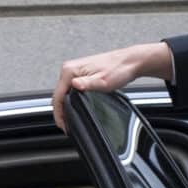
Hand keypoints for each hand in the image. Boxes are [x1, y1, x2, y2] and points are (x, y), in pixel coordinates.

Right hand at [51, 42, 172, 129]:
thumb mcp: (102, 81)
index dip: (58, 113)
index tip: (63, 125)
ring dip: (65, 106)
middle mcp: (70, 69)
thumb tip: (74, 85)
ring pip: (64, 93)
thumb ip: (87, 84)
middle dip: (60, 111)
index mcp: (70, 70)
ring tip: (70, 120)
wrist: (130, 62)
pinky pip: (70, 89)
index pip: (57, 95)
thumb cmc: (118, 69)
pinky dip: (71, 100)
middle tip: (67, 126)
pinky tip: (75, 107)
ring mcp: (75, 71)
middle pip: (58, 94)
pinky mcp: (81, 74)